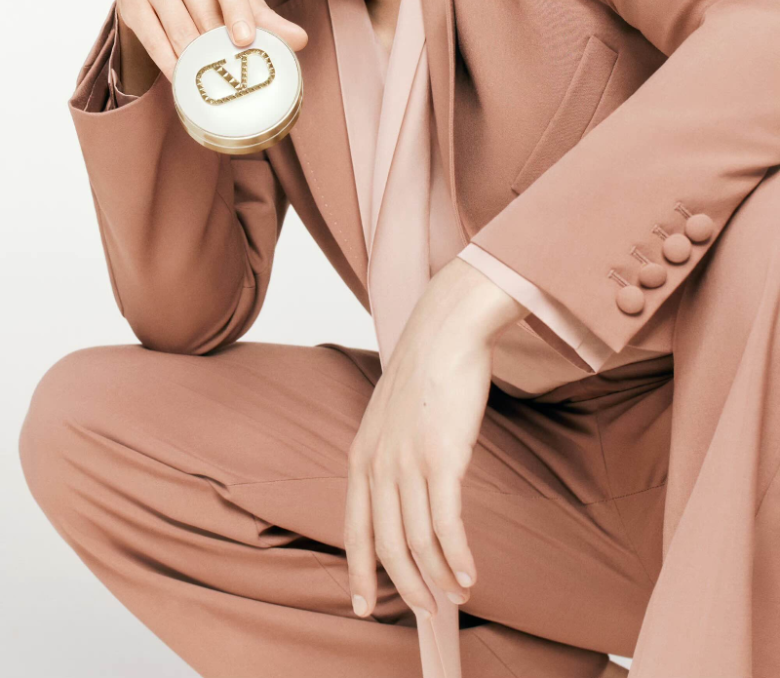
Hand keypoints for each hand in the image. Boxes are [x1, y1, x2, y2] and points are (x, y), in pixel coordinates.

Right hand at [116, 0, 307, 89]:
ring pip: (180, 31)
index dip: (237, 10)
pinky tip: (184, 77)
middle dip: (220, 45)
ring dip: (198, 58)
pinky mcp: (131, 0)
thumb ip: (266, 17)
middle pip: (205, 13)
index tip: (245, 39)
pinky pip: (155, 41)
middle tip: (234, 70)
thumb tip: (299, 41)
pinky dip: (172, 63)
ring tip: (212, 75)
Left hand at [344, 257, 527, 620]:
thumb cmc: (427, 371)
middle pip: (387, 544)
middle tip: (427, 612)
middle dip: (407, 586)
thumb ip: (390, 453)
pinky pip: (447, 524)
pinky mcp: (442, 458)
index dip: (360, 571)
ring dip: (438, 578)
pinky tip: (469, 574)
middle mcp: (377, 464)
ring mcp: (408, 462)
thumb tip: (404, 492)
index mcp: (361, 455)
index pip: (354, 528)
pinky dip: (457, 556)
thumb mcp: (392, 416)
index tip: (364, 606)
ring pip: (418, 541)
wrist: (446, 331)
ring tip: (457, 596)